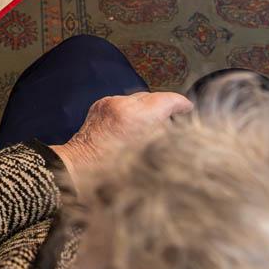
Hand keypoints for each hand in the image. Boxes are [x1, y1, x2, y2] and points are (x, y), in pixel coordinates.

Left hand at [51, 92, 191, 195]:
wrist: (79, 168)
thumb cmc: (114, 171)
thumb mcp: (149, 157)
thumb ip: (166, 138)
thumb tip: (179, 131)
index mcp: (137, 116)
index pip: (167, 100)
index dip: (182, 104)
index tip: (189, 109)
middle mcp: (123, 104)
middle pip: (153, 97)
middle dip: (165, 108)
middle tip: (176, 121)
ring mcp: (109, 102)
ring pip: (138, 99)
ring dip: (148, 109)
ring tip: (155, 126)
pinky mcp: (100, 105)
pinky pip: (124, 103)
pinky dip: (133, 111)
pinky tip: (135, 126)